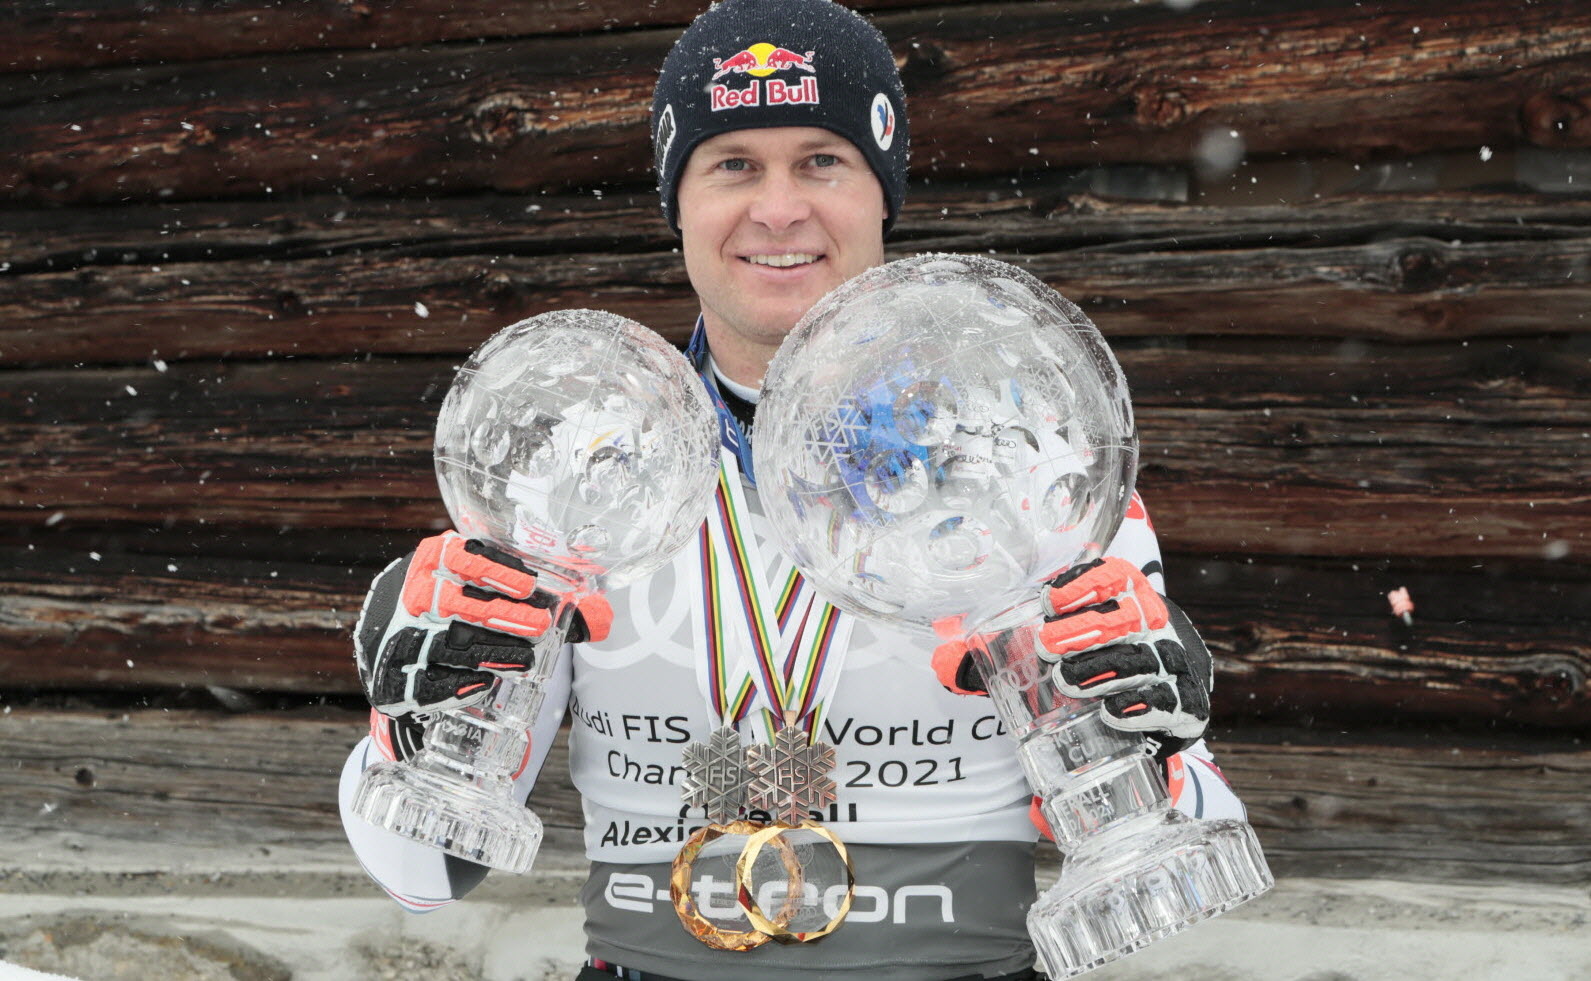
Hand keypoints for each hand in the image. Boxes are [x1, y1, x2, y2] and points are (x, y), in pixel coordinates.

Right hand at [353, 531, 611, 717]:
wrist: (400, 641)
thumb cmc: (461, 610)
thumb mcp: (493, 594)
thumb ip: (546, 604)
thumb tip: (603, 619)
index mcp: (436, 560)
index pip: (464, 556)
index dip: (495, 570)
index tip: (527, 585)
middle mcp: (415, 594)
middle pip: (458, 603)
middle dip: (501, 615)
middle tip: (538, 627)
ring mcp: (401, 634)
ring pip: (446, 644)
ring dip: (489, 652)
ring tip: (525, 660)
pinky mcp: (393, 676)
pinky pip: (424, 681)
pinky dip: (455, 684)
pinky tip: (484, 683)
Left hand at [1039, 557, 1211, 757]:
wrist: (1164, 713)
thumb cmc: (1110, 666)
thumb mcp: (1079, 643)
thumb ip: (1027, 641)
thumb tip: (959, 652)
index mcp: (1135, 600)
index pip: (1117, 576)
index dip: (1084, 584)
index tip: (1050, 602)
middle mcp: (1160, 628)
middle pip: (1129, 617)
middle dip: (1087, 629)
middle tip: (1048, 646)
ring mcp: (1178, 666)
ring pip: (1144, 661)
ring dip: (1103, 670)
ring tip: (1067, 680)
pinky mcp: (1189, 707)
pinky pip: (1169, 704)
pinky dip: (1140, 708)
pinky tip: (1112, 712)